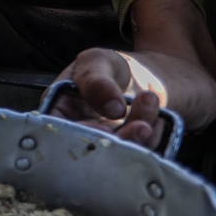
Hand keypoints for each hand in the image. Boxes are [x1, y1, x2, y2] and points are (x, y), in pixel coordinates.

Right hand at [47, 48, 162, 148]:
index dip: (80, 136)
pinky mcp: (127, 152)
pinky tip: (157, 115)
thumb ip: (98, 80)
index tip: (105, 129)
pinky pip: (140, 155)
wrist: (141, 76)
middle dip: (120, 140)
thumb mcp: (98, 61)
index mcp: (58, 112)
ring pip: (120, 154)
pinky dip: (153, 137)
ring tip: (150, 100)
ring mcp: (104, 145)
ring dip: (141, 132)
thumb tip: (112, 108)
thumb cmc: (109, 67)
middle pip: (93, 150)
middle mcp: (78, 133)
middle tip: (143, 126)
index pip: (60, 133)